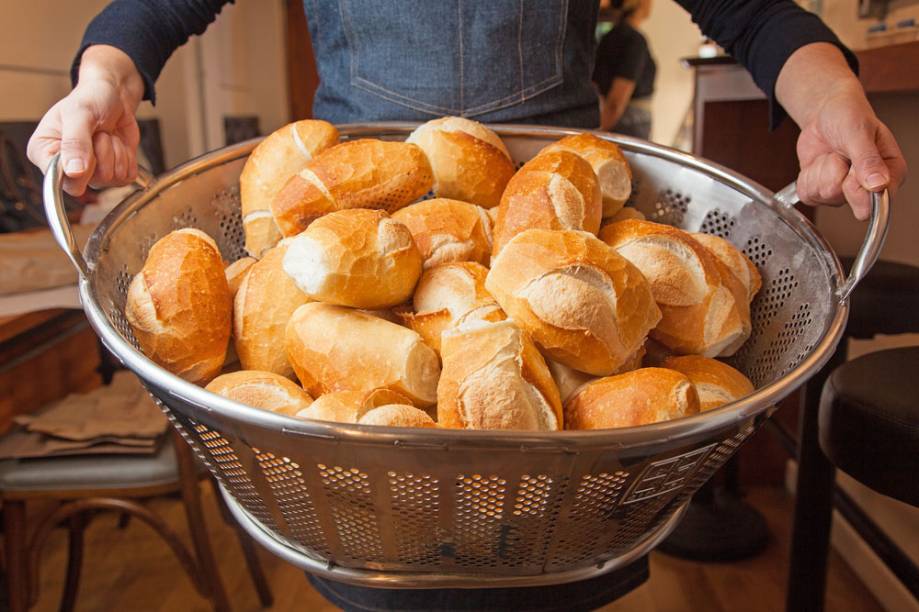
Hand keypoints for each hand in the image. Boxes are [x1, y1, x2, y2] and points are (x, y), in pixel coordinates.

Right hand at [27, 45, 143, 196]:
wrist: (114, 96)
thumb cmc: (90, 100)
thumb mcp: (78, 114)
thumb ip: (74, 142)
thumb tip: (74, 173)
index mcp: (44, 153)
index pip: (59, 181)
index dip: (78, 168)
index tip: (86, 146)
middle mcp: (66, 168)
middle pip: (87, 183)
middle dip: (100, 156)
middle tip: (97, 134)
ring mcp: (91, 174)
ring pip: (111, 178)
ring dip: (115, 152)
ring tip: (106, 134)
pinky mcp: (114, 174)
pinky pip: (127, 176)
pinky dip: (127, 156)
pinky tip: (117, 142)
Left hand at [776, 43, 905, 219]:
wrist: (823, 112)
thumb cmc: (848, 116)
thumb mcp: (859, 133)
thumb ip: (867, 159)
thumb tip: (878, 185)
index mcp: (891, 173)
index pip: (877, 203)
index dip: (857, 188)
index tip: (850, 166)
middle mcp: (870, 188)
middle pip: (848, 201)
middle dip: (835, 174)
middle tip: (840, 154)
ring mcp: (845, 192)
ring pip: (824, 196)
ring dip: (821, 172)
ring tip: (831, 155)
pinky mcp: (823, 192)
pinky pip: (808, 196)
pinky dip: (807, 177)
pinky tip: (818, 162)